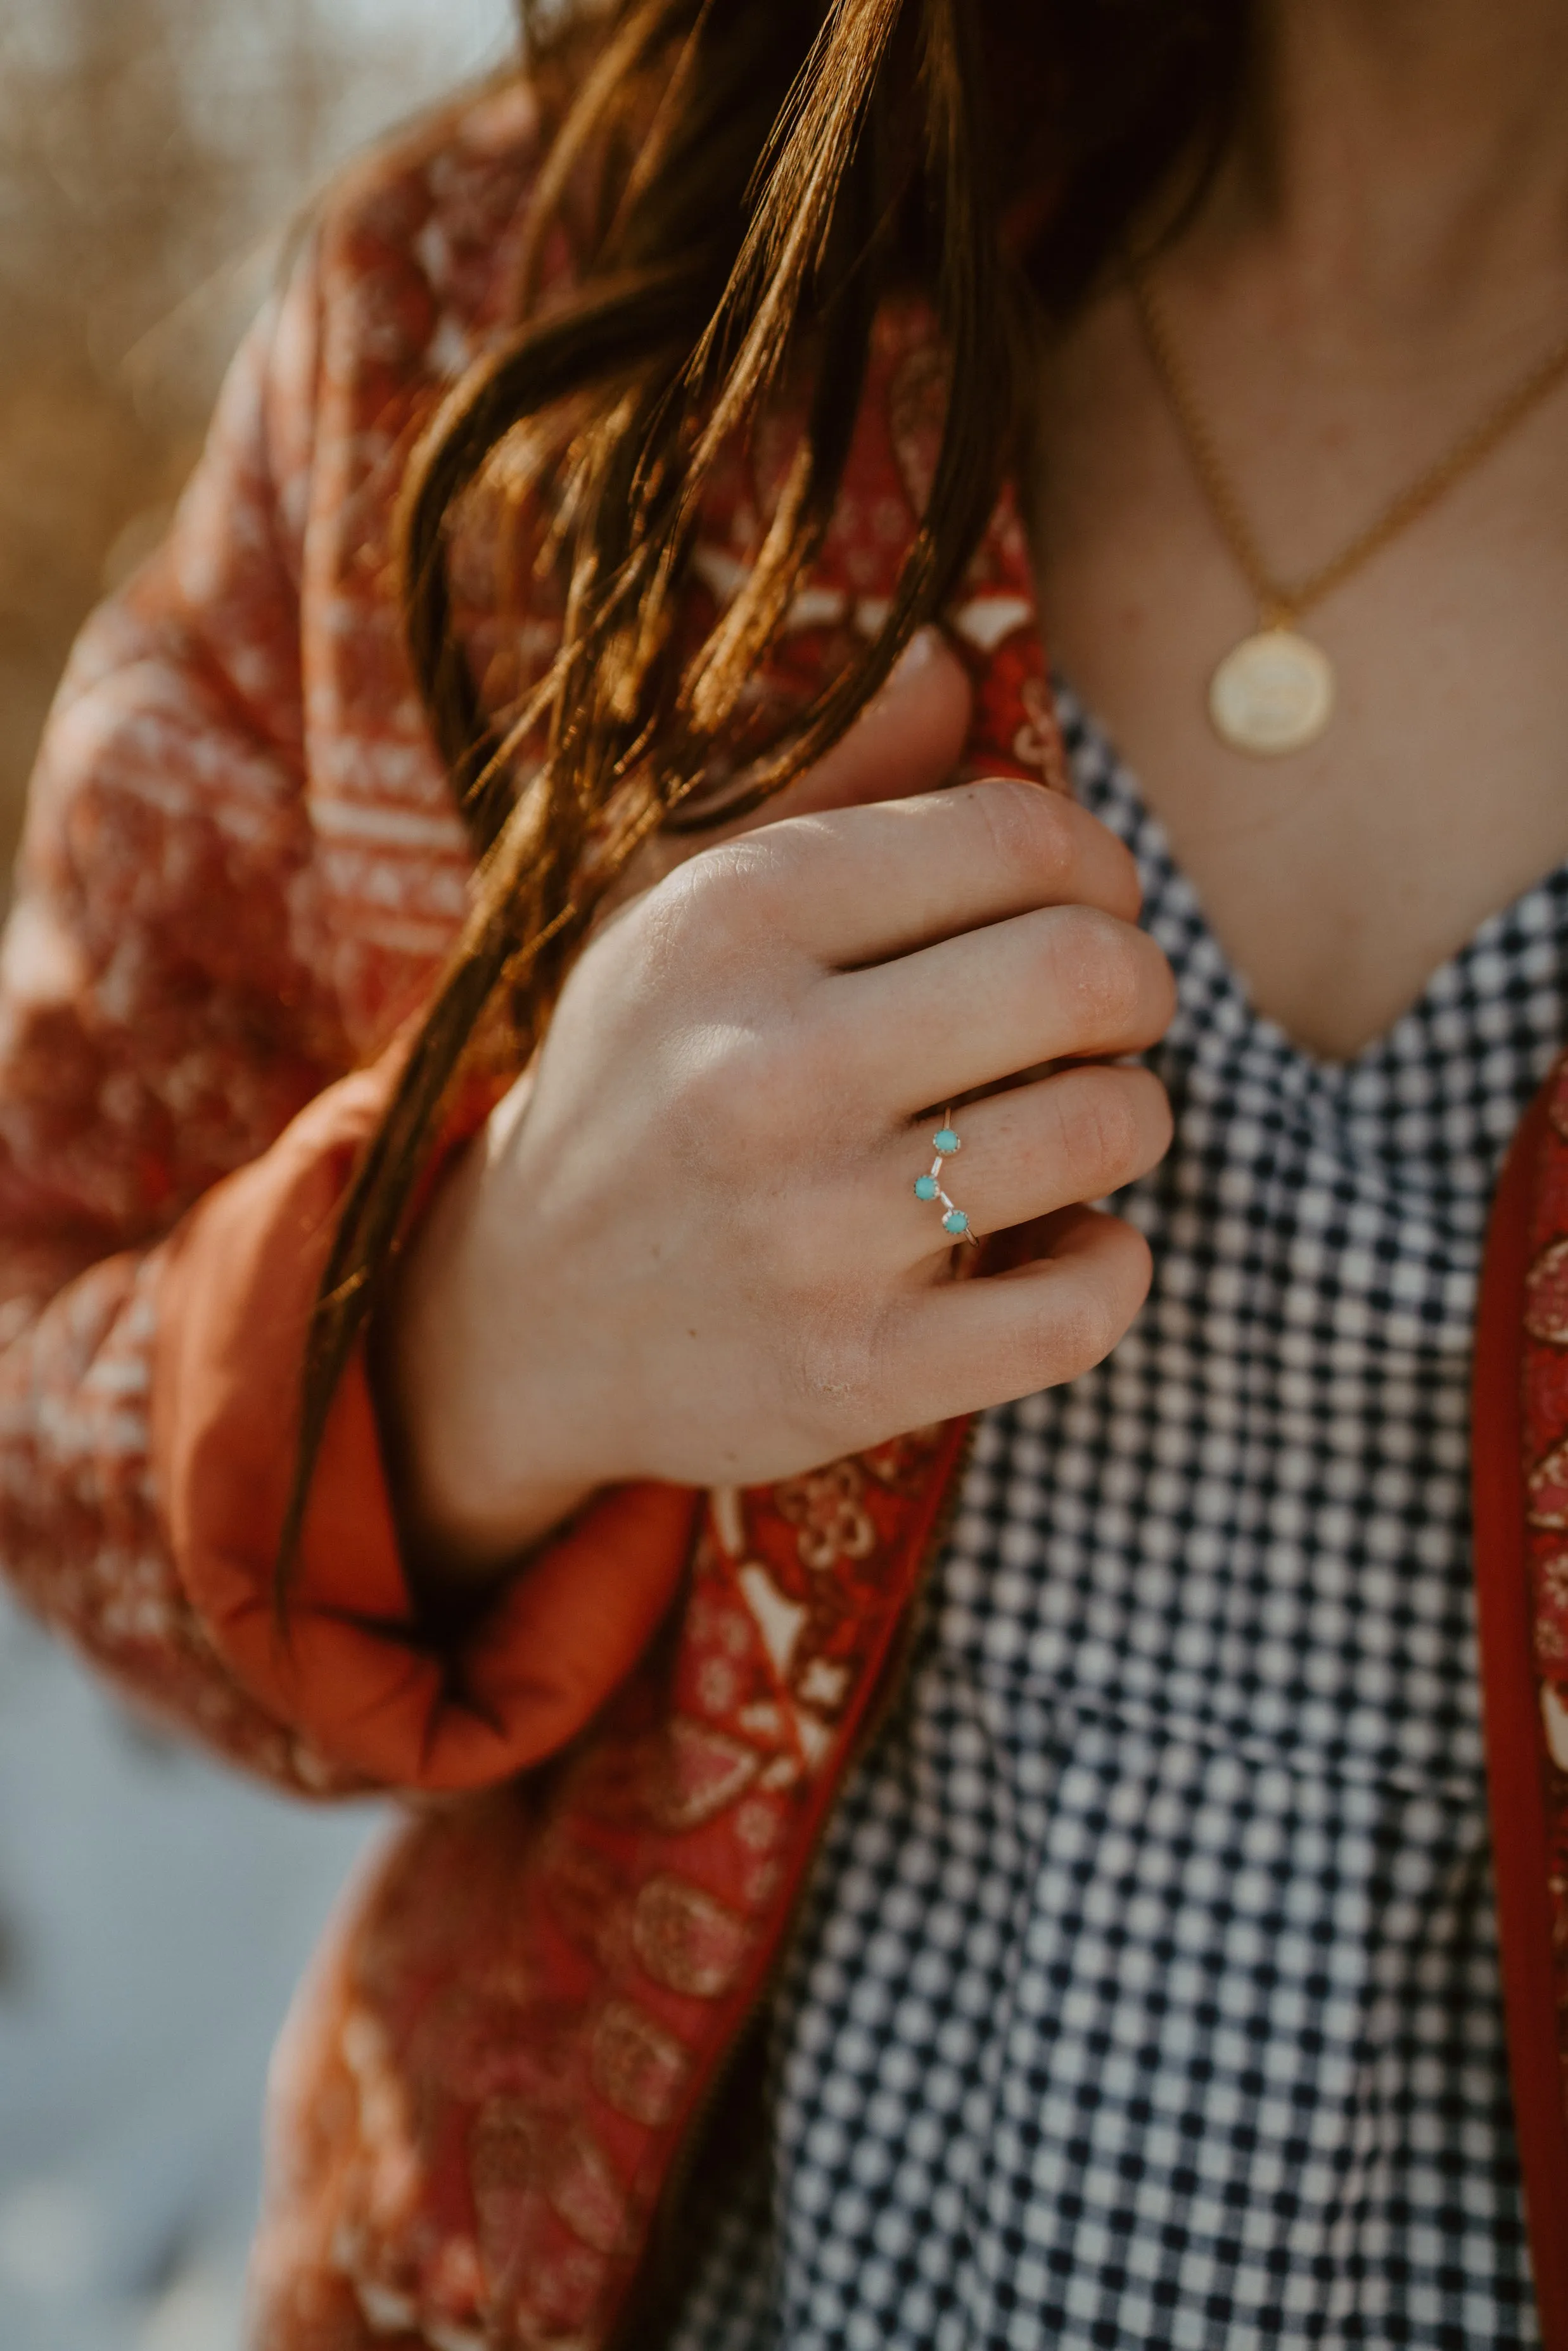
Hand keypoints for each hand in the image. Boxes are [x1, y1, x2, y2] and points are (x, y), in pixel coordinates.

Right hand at [388, 632, 1174, 1575]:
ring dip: (1131, 1118)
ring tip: (1080, 1125)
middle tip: (1108, 1018)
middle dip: (1138, 985)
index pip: (1018, 836)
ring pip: (1106, 1129)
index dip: (1097, 864)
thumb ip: (831, 784)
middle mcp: (766, 1067)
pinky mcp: (849, 1375)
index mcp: (732, 922)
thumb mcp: (686, 908)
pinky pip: (1083, 1307)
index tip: (1084, 907)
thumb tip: (953, 659)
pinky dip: (1114, 1265)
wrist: (520, 1314)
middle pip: (1087, 971)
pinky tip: (1072, 1241)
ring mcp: (809, 1233)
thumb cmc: (642, 1081)